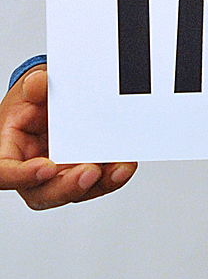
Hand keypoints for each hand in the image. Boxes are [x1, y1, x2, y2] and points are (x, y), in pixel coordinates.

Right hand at [0, 65, 136, 208]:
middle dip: (68, 187)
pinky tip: (124, 166)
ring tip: (119, 168)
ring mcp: (59, 175)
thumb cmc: (35, 100)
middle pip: (43, 193)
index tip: (46, 168)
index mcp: (10, 151)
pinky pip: (96, 183)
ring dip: (98, 184)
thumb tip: (37, 84)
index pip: (6, 172)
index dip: (23, 176)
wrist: (53, 100)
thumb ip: (35, 85)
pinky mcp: (81, 172)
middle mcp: (33, 170)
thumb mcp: (32, 86)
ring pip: (74, 192)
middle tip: (90, 172)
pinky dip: (112, 176)